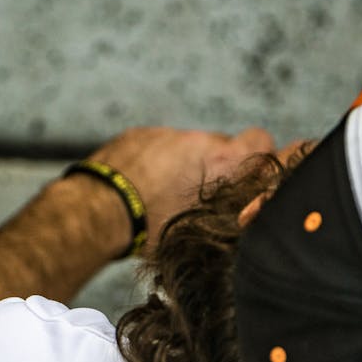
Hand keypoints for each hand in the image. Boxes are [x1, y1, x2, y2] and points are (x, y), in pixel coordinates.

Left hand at [84, 126, 273, 248]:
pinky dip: (154, 161)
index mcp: (220, 163)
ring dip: (181, 165)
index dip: (260, 153)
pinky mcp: (140, 134)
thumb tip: (243, 214)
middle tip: (198, 193)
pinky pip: (157, 146)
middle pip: (220, 146)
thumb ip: (228, 211)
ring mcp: (167, 134)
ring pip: (186, 147)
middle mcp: (197, 140)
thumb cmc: (151, 227)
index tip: (250, 168)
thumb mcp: (201, 227)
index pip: (261, 140)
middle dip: (214, 166)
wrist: (100, 210)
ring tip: (162, 195)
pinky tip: (140, 185)